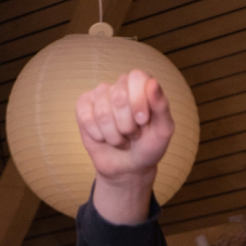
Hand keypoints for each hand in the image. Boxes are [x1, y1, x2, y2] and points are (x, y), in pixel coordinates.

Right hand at [75, 70, 174, 222]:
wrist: (129, 167)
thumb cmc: (148, 147)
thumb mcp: (163, 131)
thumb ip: (162, 106)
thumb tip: (153, 83)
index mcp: (141, 85)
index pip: (136, 78)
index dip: (139, 102)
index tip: (143, 121)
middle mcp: (120, 85)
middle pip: (119, 98)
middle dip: (128, 125)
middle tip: (133, 134)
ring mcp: (100, 94)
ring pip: (102, 112)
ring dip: (114, 135)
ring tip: (121, 139)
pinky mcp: (83, 106)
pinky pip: (86, 118)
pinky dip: (98, 135)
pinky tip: (104, 137)